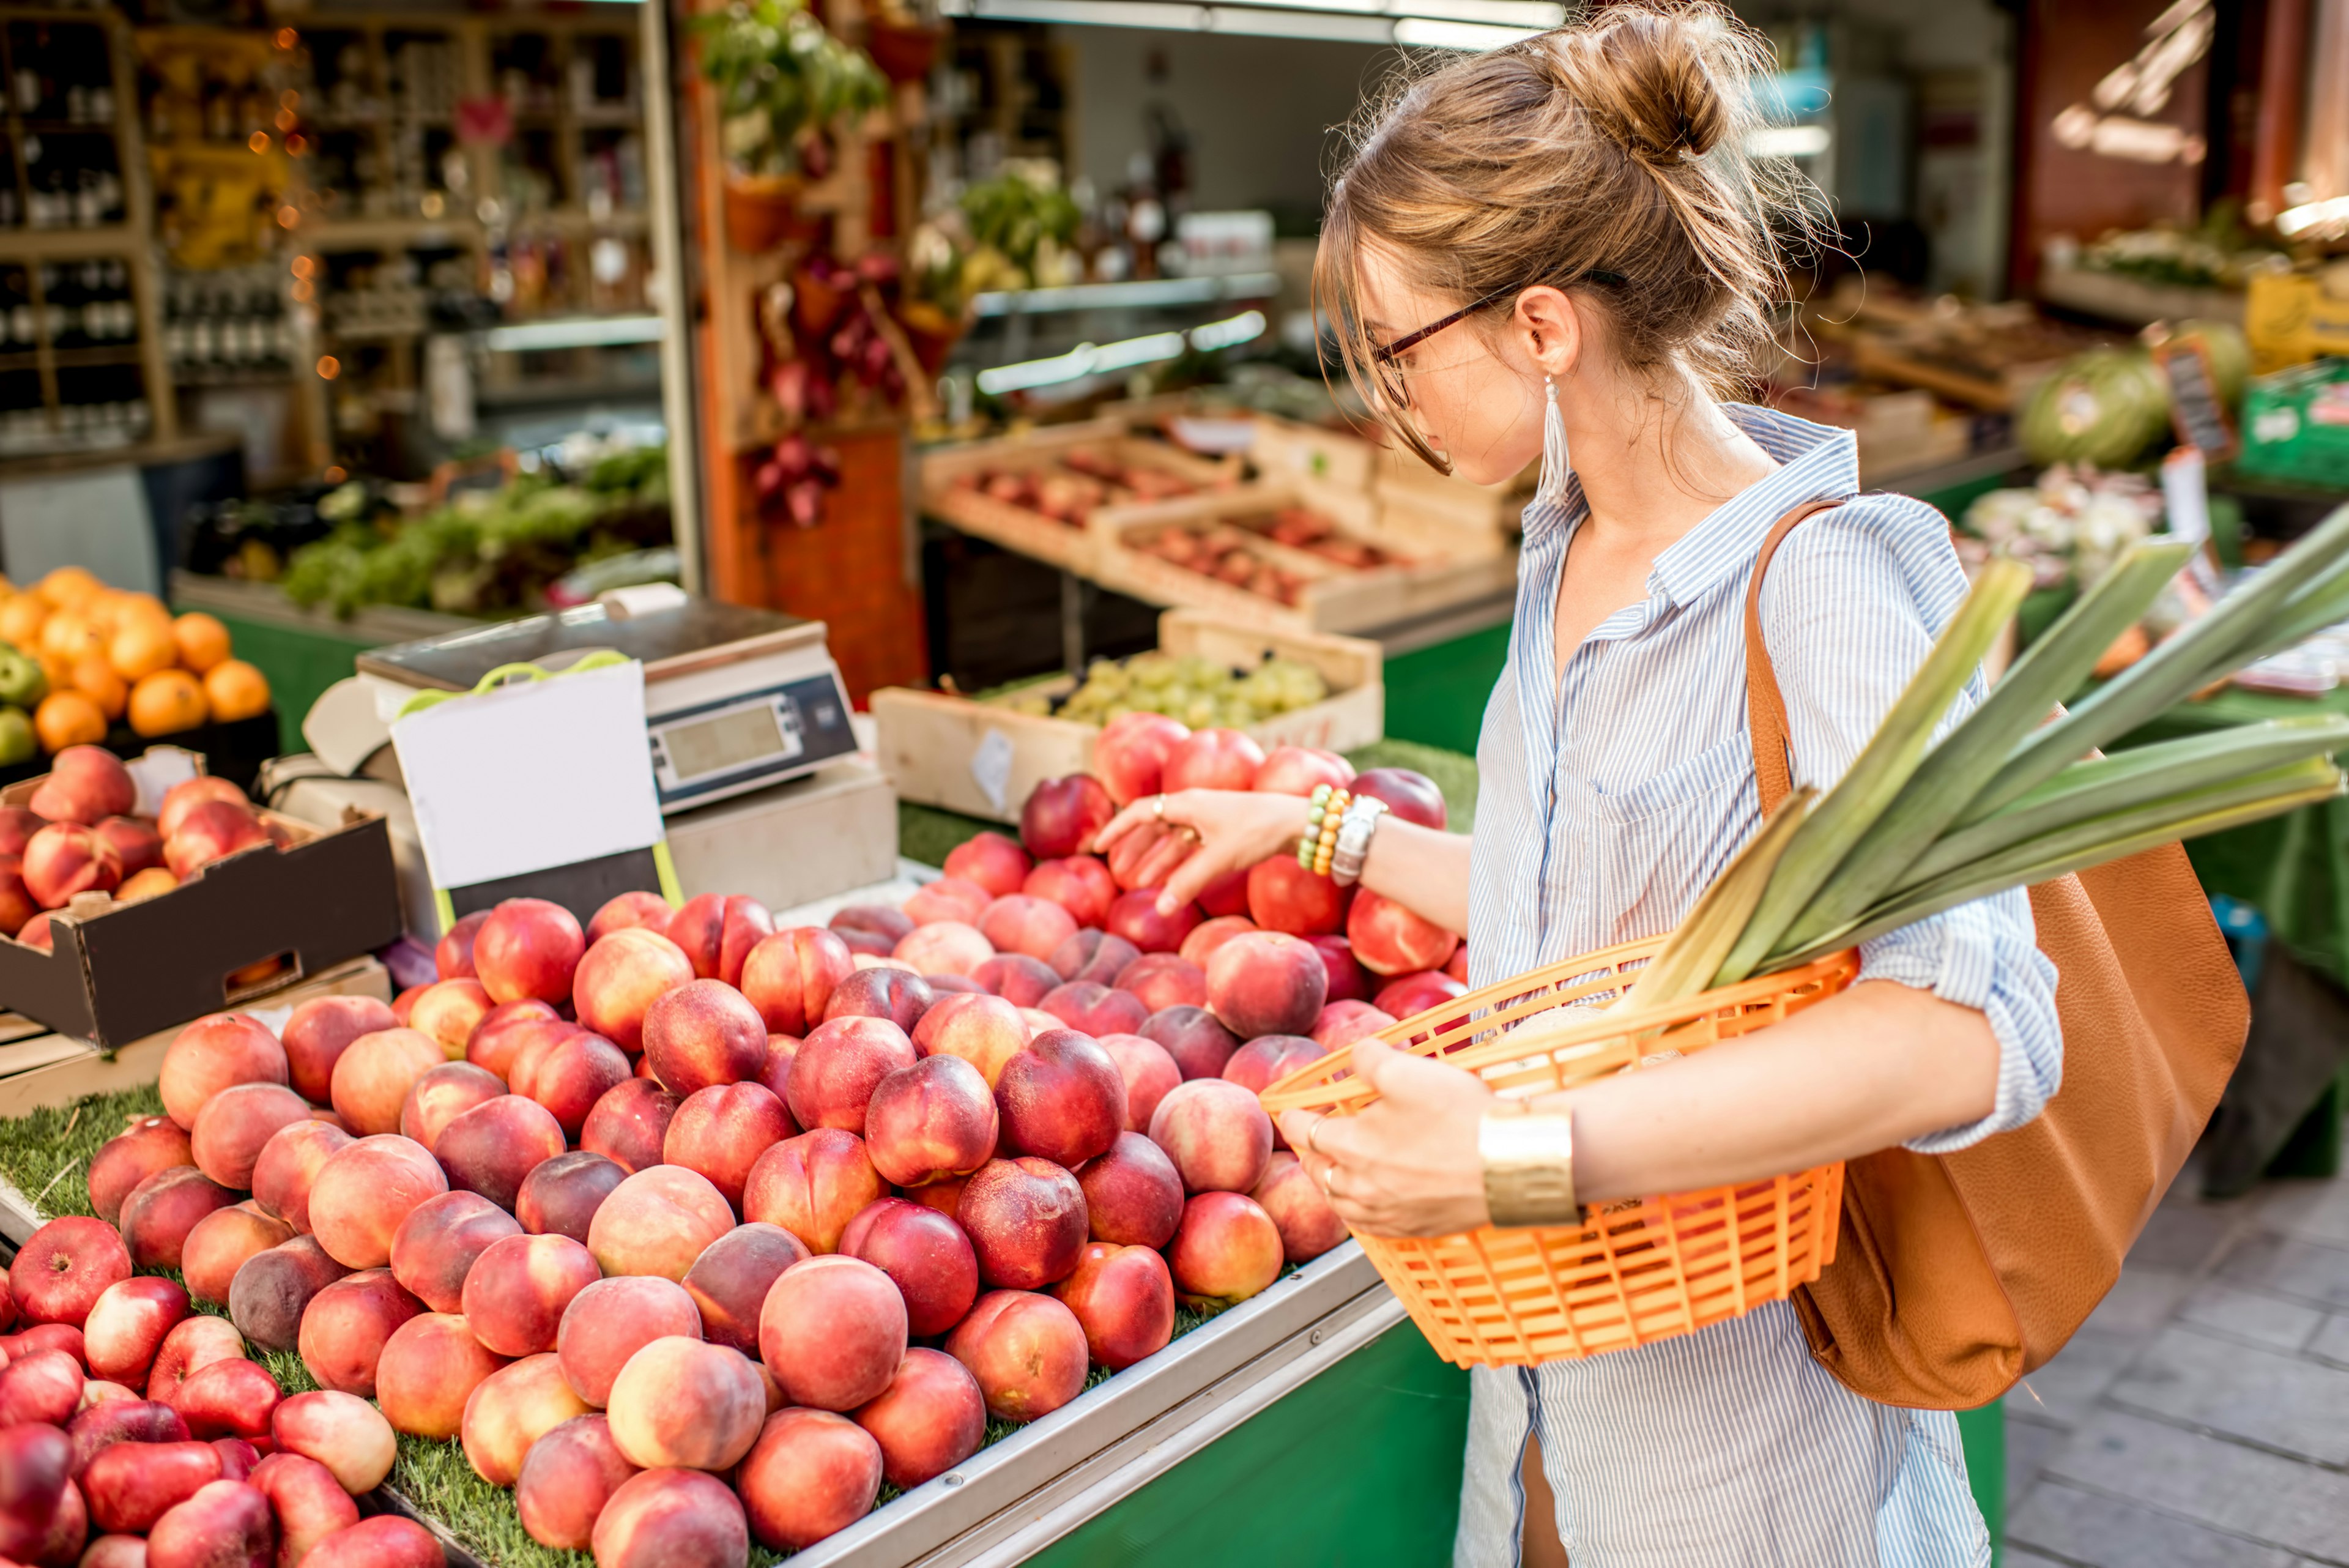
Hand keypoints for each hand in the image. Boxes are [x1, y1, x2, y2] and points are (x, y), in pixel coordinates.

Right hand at [1092, 789, 1308, 915]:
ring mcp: (1209, 819)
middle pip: (1154, 826)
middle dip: (1135, 848)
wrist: (1298, 823)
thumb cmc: (1258, 830)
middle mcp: (1194, 806)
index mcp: (1187, 803)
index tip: (1098, 846)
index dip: (1117, 829)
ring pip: (1173, 839)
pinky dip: (1179, 863)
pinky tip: (1171, 881)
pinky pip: (1191, 847)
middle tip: (1119, 871)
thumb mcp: (1219, 857)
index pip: (1140, 812)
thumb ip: (1188, 883)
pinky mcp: (1224, 832)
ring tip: (1140, 881)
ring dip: (1156, 859)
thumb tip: (1161, 909)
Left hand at [1278, 1038, 1494, 1237]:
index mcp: (1351, 1146)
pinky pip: (1371, 1225)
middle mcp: (1362, 1186)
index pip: (1307, 1131)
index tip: (1287, 1112)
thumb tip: (1356, 1055)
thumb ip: (1370, 1059)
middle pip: (1319, 1172)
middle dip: (1310, 1153)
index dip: (1294, 1117)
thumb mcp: (1407, 1071)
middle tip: (1310, 1142)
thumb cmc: (1459, 1117)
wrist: (1508, 1164)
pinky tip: (1367, 1205)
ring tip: (1331, 1174)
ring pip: (1341, 1203)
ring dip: (1330, 1185)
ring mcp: (1388, 1212)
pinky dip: (1358, 1212)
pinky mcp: (1415, 1227)